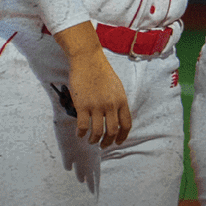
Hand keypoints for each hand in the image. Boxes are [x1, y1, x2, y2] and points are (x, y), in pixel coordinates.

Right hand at [53, 22, 131, 146]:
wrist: (88, 60)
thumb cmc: (102, 72)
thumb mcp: (117, 87)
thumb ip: (118, 102)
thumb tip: (116, 117)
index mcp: (122, 101)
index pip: (126, 125)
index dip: (122, 136)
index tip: (118, 142)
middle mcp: (111, 106)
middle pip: (112, 131)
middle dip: (108, 142)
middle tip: (103, 145)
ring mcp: (97, 106)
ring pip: (97, 132)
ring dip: (94, 140)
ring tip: (91, 141)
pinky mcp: (82, 105)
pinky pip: (83, 126)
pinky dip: (81, 133)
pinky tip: (80, 134)